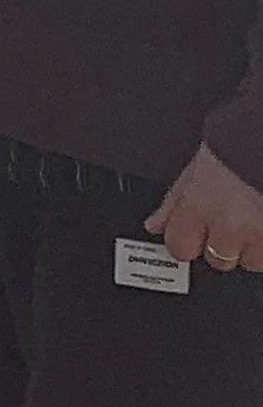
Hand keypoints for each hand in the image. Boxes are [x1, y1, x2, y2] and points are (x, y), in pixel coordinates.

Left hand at [150, 142, 262, 271]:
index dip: (185, 242)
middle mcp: (229, 226)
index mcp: (200, 206)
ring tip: (254, 216)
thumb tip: (154, 224)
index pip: (179, 248)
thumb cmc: (239, 144)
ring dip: (251, 246)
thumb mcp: (198, 166)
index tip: (192, 235)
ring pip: (251, 261)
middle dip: (222, 244)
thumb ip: (175, 200)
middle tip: (230, 218)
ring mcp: (260, 236)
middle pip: (218, 260)